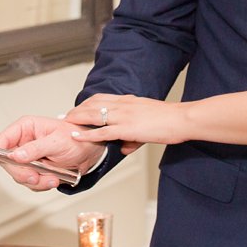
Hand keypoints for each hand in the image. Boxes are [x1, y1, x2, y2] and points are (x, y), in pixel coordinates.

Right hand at [0, 115, 106, 191]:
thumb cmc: (76, 138)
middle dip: (22, 173)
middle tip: (36, 177)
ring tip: (53, 178)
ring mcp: (28, 157)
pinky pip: (30, 182)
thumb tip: (16, 155)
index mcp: (26, 128)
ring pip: (19, 174)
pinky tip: (54, 179)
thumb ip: (36, 149)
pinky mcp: (35, 169)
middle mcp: (24, 142)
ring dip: (36, 180)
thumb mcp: (57, 142)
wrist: (90, 151)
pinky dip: (41, 184)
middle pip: (9, 162)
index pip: (3, 139)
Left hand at [64, 93, 192, 146]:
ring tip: (66, 124)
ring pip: (93, 115)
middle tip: (65, 116)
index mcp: (128, 100)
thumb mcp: (148, 123)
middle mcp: (123, 105)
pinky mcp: (126, 129)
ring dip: (77, 119)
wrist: (181, 119)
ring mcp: (123, 116)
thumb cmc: (169, 120)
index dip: (86, 103)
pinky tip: (77, 136)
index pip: (101, 98)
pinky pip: (101, 132)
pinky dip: (87, 134)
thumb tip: (124, 147)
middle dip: (77, 110)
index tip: (77, 108)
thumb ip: (133, 136)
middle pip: (92, 104)